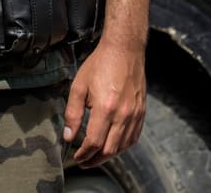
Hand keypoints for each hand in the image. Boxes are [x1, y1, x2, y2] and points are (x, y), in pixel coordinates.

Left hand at [63, 41, 146, 167]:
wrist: (124, 48)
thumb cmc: (100, 64)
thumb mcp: (79, 86)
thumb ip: (73, 114)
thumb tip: (68, 137)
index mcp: (105, 108)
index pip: (94, 142)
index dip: (83, 153)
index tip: (76, 156)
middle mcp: (123, 114)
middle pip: (109, 150)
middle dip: (94, 160)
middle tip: (83, 162)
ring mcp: (135, 114)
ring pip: (122, 146)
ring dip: (108, 156)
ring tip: (96, 157)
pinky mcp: (141, 111)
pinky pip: (133, 137)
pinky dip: (123, 146)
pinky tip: (113, 146)